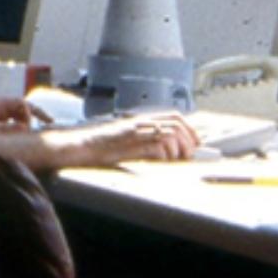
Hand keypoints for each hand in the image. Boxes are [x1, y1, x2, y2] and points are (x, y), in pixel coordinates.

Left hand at [0, 95, 37, 128]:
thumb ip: (4, 128)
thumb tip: (25, 127)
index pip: (21, 103)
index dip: (29, 115)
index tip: (29, 129)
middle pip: (21, 105)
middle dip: (36, 112)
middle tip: (50, 121)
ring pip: (16, 111)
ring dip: (27, 118)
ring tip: (39, 128)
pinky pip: (9, 117)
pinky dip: (18, 122)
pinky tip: (23, 131)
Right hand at [51, 112, 197, 165]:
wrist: (80, 145)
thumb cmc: (101, 147)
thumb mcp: (128, 140)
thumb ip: (146, 141)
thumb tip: (168, 150)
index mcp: (142, 120)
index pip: (174, 116)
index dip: (190, 129)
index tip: (196, 143)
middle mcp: (141, 122)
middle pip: (176, 122)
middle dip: (188, 139)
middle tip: (187, 155)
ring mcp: (136, 131)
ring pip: (169, 132)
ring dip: (177, 148)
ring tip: (174, 159)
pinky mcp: (129, 141)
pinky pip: (155, 144)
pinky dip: (163, 153)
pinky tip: (160, 160)